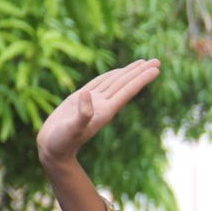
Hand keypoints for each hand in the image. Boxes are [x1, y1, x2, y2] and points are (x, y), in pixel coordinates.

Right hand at [37, 60, 161, 168]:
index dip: (142, 79)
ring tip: (143, 63)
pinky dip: (110, 76)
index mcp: (106, 111)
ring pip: (115, 82)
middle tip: (158, 61)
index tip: (156, 69)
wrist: (53, 149)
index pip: (128, 90)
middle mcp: (103, 105)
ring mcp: (93, 102)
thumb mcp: (72, 129)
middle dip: (141, 72)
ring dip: (129, 72)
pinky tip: (118, 72)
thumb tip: (86, 94)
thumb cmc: (62, 142)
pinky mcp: (80, 100)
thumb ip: (82, 114)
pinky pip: (99, 83)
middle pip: (126, 84)